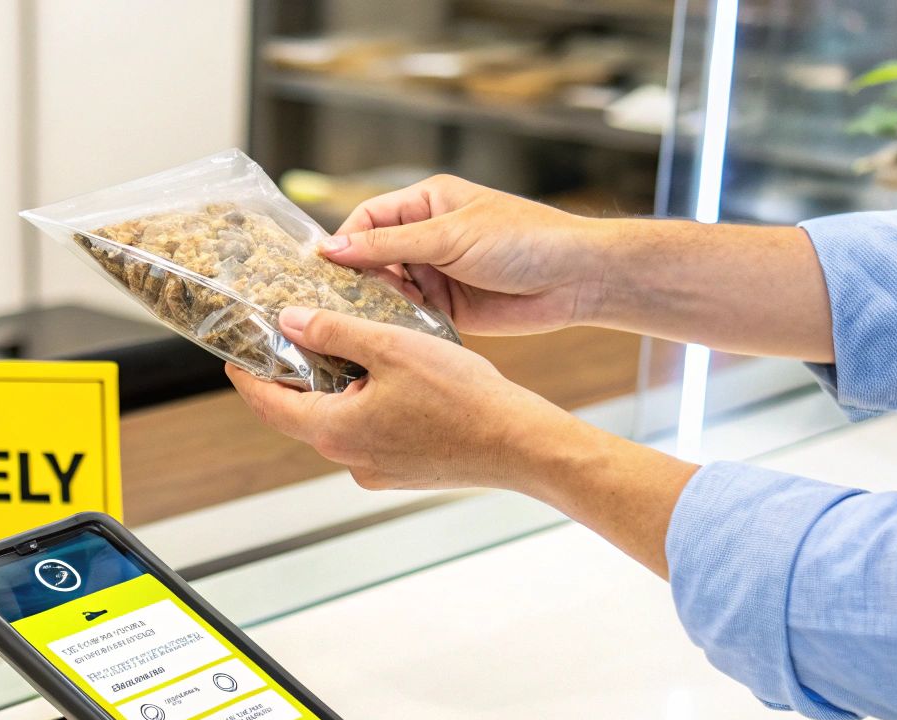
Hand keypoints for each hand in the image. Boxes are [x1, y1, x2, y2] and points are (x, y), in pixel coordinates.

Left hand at [227, 307, 579, 491]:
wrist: (519, 444)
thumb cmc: (463, 398)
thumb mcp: (391, 347)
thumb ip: (335, 331)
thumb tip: (290, 321)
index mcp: (336, 430)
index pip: (270, 404)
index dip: (248, 378)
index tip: (234, 358)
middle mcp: (349, 458)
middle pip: (302, 414)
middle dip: (294, 379)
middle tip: (290, 343)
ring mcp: (376, 470)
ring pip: (340, 423)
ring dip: (337, 390)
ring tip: (348, 351)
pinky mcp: (402, 472)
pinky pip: (370, 434)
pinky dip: (367, 406)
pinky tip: (390, 380)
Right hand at [320, 175, 612, 336]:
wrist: (576, 279)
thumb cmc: (522, 239)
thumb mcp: (450, 236)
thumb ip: (390, 245)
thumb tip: (332, 249)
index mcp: (426, 204)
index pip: (368, 219)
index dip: (343, 243)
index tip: (320, 270)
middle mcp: (427, 237)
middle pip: (372, 257)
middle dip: (353, 279)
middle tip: (327, 305)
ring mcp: (437, 274)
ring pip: (389, 290)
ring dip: (374, 305)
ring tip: (349, 325)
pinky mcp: (449, 308)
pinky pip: (411, 316)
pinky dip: (397, 326)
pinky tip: (382, 338)